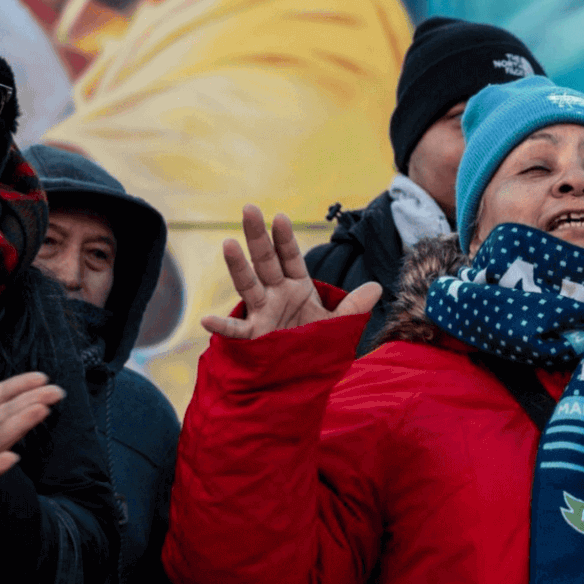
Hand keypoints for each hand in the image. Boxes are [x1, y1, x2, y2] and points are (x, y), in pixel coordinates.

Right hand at [202, 205, 381, 339]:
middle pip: (265, 261)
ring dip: (238, 266)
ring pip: (248, 285)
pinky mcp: (254, 337)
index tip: (280, 217)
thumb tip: (377, 287)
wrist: (300, 375)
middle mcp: (275, 295)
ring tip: (228, 243)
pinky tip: (206, 320)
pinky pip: (236, 332)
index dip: (285, 238)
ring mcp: (262, 314)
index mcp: (296, 287)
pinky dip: (222, 327)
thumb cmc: (314, 344)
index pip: (290, 257)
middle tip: (249, 208)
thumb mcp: (337, 325)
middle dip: (258, 236)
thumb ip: (354, 306)